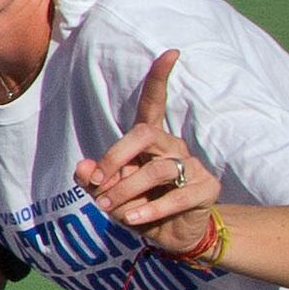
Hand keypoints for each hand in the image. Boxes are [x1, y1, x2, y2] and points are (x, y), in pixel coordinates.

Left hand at [74, 49, 220, 256]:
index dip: (160, 79)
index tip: (171, 53)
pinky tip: (131, 218)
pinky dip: (148, 210)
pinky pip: (175, 196)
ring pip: (156, 169)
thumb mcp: (108, 195)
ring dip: (126, 190)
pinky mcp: (206, 189)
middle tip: (96, 184)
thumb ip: (93, 181)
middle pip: (144, 135)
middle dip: (115, 157)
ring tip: (110, 209)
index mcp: (150, 142)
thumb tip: (83, 168)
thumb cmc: (138, 207)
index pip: (154, 104)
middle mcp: (173, 147)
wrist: (170, 237)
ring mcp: (193, 166)